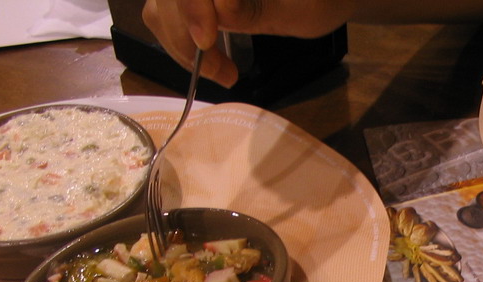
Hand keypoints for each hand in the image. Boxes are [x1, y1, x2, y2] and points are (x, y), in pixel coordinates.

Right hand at [142, 0, 353, 87]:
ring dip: (182, 44)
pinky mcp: (198, 2)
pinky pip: (171, 15)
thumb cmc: (321, 1)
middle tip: (221, 73)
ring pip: (162, 7)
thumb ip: (255, 10)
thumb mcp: (298, 11)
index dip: (191, 7)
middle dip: (183, 35)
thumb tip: (221, 9)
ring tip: (221, 72)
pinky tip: (211, 59)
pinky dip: (183, 42)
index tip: (206, 41)